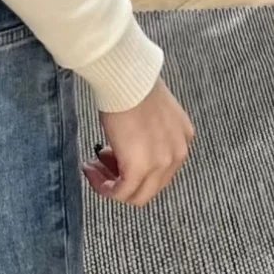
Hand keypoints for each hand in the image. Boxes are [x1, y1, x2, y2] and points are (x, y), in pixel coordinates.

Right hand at [86, 80, 194, 208]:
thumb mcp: (151, 114)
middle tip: (100, 164)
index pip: (161, 170)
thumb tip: (125, 149)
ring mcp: (162, 163)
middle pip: (151, 187)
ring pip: (137, 195)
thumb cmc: (132, 86)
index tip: (112, 156)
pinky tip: (90, 170)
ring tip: (93, 167)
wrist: (126, 79)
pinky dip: (104, 188)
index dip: (135, 167)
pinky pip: (122, 193)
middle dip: (123, 178)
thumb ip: (148, 135)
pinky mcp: (141, 168)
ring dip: (111, 185)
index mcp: (183, 139)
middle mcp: (178, 154)